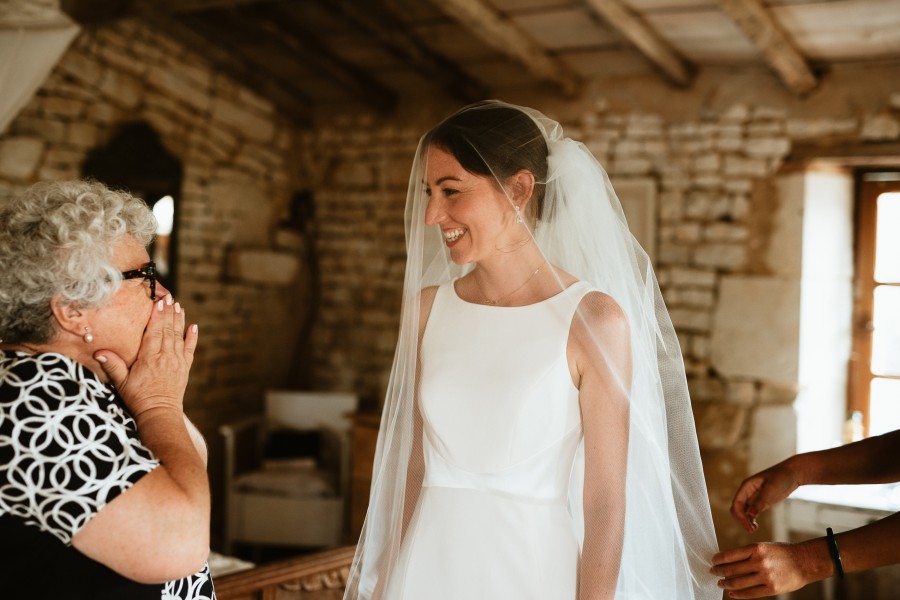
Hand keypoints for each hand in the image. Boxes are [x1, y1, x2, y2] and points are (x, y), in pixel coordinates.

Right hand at [94, 296, 198, 418]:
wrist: (159, 413)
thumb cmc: (138, 398)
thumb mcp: (121, 383)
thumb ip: (113, 366)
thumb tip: (99, 352)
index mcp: (150, 358)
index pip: (154, 332)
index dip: (157, 316)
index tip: (158, 302)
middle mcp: (166, 357)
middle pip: (167, 330)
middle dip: (168, 313)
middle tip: (170, 298)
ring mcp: (177, 362)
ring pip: (179, 336)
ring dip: (179, 320)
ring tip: (179, 306)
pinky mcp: (184, 368)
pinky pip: (190, 349)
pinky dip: (192, 337)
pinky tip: (194, 326)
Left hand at [711, 542, 821, 598]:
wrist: (805, 562)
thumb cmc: (783, 553)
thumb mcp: (764, 546)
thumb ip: (748, 553)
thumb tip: (729, 560)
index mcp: (756, 548)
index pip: (730, 555)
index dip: (718, 559)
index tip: (713, 561)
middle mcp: (759, 562)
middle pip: (731, 569)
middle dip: (719, 571)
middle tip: (712, 572)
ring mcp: (765, 576)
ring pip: (738, 582)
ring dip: (726, 584)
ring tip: (720, 583)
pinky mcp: (771, 589)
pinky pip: (750, 594)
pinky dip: (738, 595)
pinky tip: (732, 593)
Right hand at [731, 461, 799, 532]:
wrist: (792, 474)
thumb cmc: (781, 477)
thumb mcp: (771, 489)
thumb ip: (760, 502)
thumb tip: (750, 515)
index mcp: (746, 486)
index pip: (737, 503)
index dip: (739, 515)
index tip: (748, 524)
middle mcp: (747, 492)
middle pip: (737, 509)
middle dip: (741, 520)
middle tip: (751, 530)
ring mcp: (753, 498)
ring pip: (743, 512)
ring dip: (745, 522)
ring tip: (753, 530)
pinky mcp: (760, 503)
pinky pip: (751, 513)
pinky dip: (751, 521)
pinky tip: (756, 527)